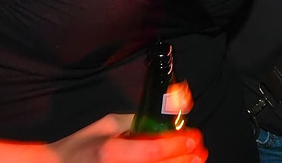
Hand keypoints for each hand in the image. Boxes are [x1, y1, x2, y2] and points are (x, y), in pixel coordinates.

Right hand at [49, 113, 205, 162]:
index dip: (178, 145)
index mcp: (111, 151)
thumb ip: (136, 123)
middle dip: (185, 160)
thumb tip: (164, 122)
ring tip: (194, 162)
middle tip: (200, 152)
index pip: (153, 151)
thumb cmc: (81, 145)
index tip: (195, 137)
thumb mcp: (107, 124)